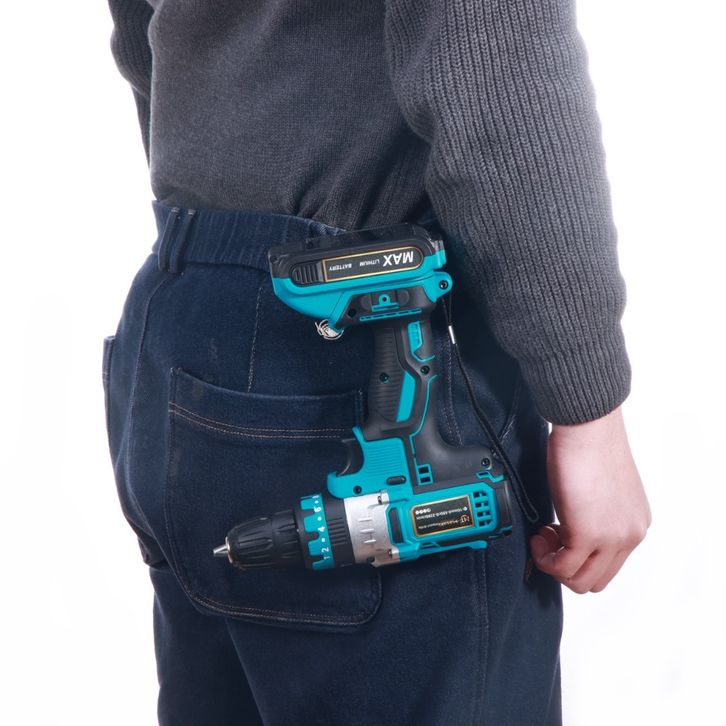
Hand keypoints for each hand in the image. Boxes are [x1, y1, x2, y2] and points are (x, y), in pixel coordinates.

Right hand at [529, 406, 650, 593]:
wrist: (588, 427)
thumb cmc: (591, 444)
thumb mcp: (601, 489)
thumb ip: (595, 513)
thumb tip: (570, 525)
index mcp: (634, 524)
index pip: (608, 564)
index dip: (577, 555)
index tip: (558, 535)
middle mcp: (629, 535)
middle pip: (597, 580)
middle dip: (565, 566)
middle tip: (549, 538)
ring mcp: (611, 538)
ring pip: (581, 581)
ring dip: (554, 564)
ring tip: (543, 536)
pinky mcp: (588, 535)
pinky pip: (563, 567)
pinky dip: (545, 558)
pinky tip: (539, 535)